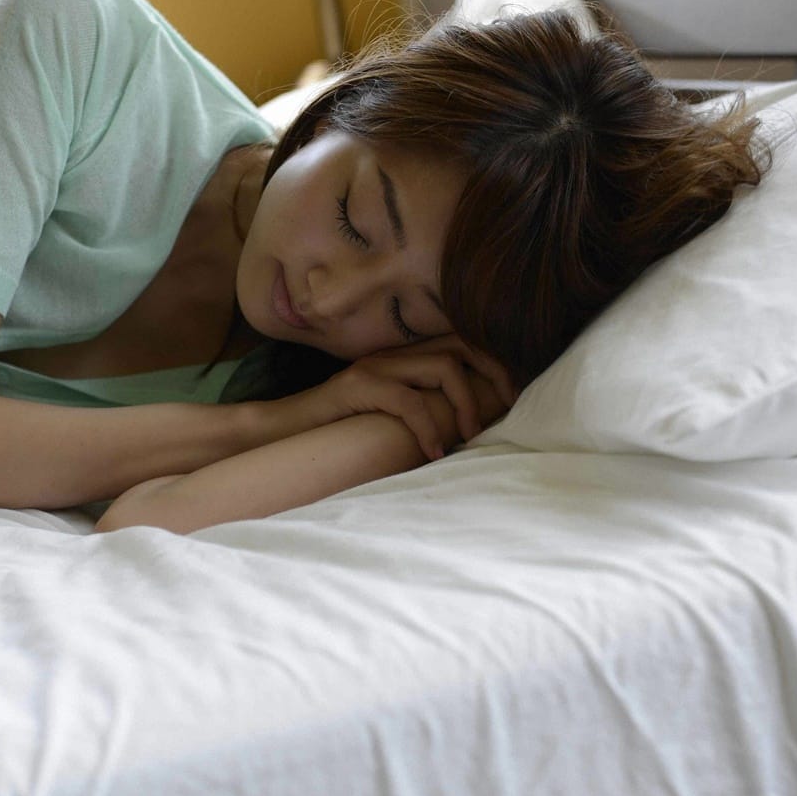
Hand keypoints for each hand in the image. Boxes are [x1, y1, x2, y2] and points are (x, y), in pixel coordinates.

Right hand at [306, 335, 516, 459]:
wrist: (285, 431)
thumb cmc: (341, 431)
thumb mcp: (391, 417)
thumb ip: (423, 411)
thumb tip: (468, 429)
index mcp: (403, 358)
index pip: (462, 342)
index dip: (494, 365)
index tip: (511, 397)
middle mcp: (393, 354)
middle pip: (461, 346)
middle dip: (493, 375)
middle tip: (506, 409)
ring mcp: (375, 367)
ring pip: (442, 367)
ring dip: (465, 404)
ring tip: (468, 437)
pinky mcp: (358, 388)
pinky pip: (408, 401)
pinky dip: (429, 429)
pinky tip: (433, 453)